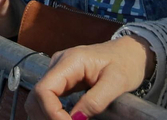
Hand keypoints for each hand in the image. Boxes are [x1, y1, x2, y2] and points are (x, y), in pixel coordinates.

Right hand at [28, 36, 152, 119]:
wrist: (130, 52)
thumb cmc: (126, 63)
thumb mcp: (116, 83)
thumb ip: (95, 101)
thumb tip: (75, 119)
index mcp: (70, 61)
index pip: (44, 90)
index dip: (51, 113)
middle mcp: (58, 64)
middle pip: (36, 96)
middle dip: (47, 117)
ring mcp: (58, 71)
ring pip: (38, 99)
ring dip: (46, 116)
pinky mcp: (61, 80)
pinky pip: (47, 99)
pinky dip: (51, 113)